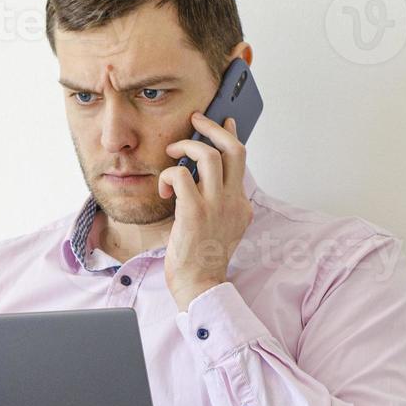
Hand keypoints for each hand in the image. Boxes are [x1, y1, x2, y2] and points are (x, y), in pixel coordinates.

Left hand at [158, 113, 254, 311]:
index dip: (231, 135)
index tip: (223, 120)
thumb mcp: (221, 227)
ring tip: (172, 154)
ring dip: (187, 147)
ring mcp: (215, 207)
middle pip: (233, 149)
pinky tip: (163, 189)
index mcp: (241, 205)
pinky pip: (180, 176)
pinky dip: (168, 175)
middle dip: (213, 127)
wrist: (199, 285)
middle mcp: (233, 202)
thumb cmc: (202, 258)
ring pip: (208, 155)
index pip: (241, 160)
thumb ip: (219, 202)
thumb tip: (204, 176)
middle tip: (196, 119)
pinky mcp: (194, 213)